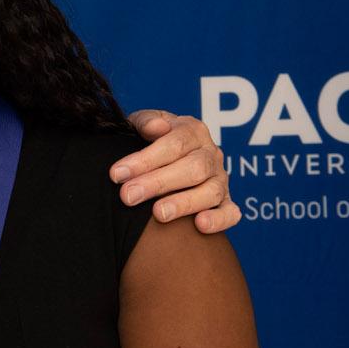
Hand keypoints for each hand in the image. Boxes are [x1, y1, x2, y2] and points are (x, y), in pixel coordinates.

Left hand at [111, 110, 239, 233]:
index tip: (117, 174)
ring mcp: (221, 179)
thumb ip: (145, 122)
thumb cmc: (150, 140)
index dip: (145, 160)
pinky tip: (200, 225)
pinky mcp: (226, 203)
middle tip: (128, 196)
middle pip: (192, 168)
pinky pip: (230, 213)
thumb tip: (155, 127)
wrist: (166, 157)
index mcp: (193, 130)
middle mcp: (211, 154)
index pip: (173, 143)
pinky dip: (219, 220)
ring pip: (211, 191)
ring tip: (158, 214)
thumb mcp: (143, 125)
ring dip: (184, 203)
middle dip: (157, 183)